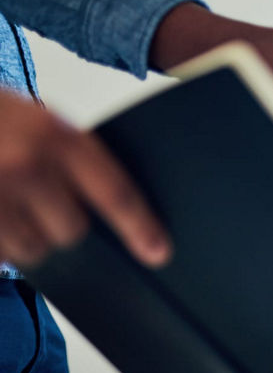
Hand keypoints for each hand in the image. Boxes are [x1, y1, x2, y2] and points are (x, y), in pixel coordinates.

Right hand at [0, 91, 169, 268]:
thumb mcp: (32, 119)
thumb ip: (68, 155)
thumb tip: (108, 210)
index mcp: (54, 135)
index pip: (115, 192)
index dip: (141, 227)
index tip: (158, 253)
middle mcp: (24, 165)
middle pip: (72, 231)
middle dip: (64, 227)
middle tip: (43, 205)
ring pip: (31, 250)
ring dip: (25, 239)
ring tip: (5, 204)